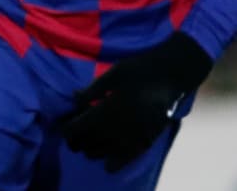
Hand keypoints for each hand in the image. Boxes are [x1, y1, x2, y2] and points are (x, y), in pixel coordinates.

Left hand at [60, 32, 211, 171]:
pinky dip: (116, 162)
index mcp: (108, 109)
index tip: (64, 126)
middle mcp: (120, 126)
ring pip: (106, 152)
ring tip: (87, 147)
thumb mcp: (111, 74)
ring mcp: (135, 135)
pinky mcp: (148, 139)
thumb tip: (74, 99)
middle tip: (73, 137)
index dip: (68, 129)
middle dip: (78, 141)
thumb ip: (91, 90)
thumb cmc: (139, 70)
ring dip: (93, 150)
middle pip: (90, 142)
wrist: (171, 75)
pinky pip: (129, 157)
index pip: (79, 128)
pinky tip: (108, 166)